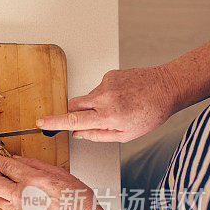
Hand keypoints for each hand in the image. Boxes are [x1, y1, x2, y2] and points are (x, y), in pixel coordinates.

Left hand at [0, 151, 111, 209]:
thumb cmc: (78, 200)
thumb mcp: (60, 173)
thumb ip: (35, 164)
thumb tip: (18, 159)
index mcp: (33, 180)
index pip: (5, 166)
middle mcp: (22, 196)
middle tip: (4, 173)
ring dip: (1, 190)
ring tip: (14, 187)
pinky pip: (5, 209)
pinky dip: (8, 202)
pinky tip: (21, 199)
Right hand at [37, 66, 177, 141]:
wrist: (167, 87)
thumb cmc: (151, 112)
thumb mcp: (126, 135)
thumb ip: (98, 135)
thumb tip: (79, 134)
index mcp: (107, 115)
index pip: (73, 120)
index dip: (54, 122)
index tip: (41, 123)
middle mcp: (104, 98)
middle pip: (73, 105)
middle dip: (73, 113)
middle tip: (87, 119)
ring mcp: (106, 84)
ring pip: (87, 97)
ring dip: (95, 104)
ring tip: (117, 107)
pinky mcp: (109, 74)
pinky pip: (98, 88)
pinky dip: (105, 95)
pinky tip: (121, 97)